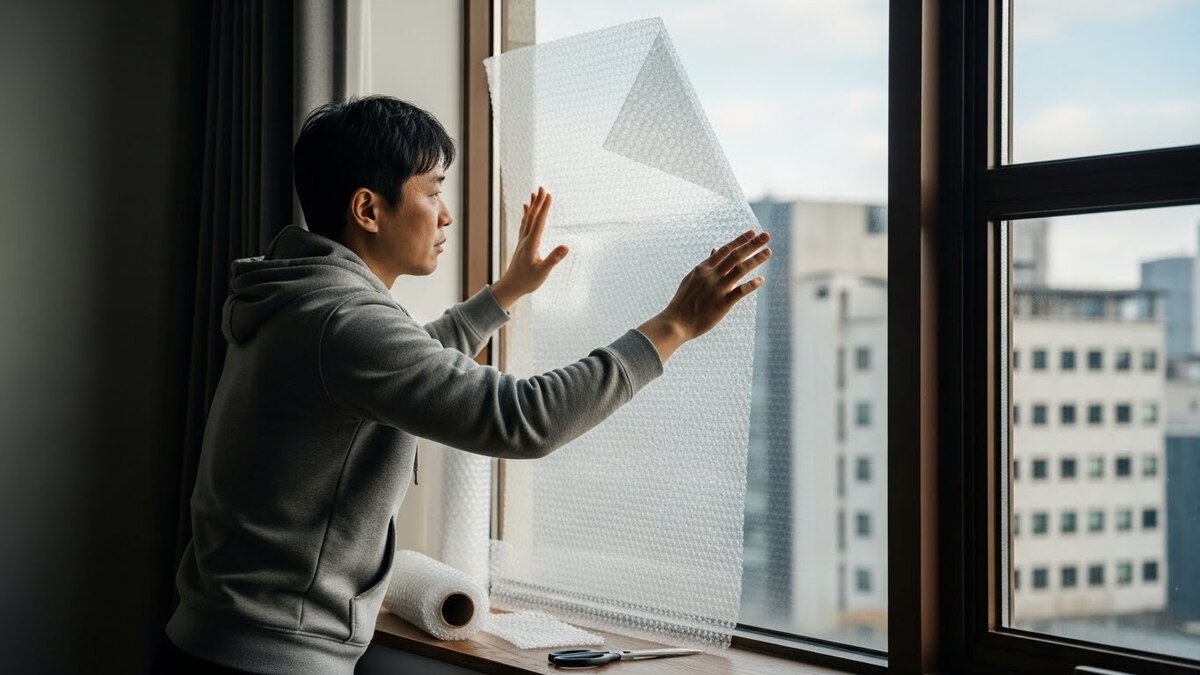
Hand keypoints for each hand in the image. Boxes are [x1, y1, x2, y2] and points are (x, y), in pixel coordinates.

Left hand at [491, 187, 568, 310]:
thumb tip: (566, 247)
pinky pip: (524, 225)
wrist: (511, 287)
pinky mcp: (522, 244)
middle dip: (538, 202)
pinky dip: (526, 215)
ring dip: (532, 205)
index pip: (539, 222)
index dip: (544, 208)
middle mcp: (525, 240)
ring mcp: (523, 241)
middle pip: (532, 217)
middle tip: (542, 187)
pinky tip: (526, 209)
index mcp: (531, 244)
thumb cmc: (527, 281)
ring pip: (527, 219)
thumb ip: (553, 259)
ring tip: (534, 193)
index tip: (549, 195)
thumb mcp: (542, 272)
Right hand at [639, 229, 770, 362]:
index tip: (753, 233)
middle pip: (735, 256)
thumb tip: (714, 250)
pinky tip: (761, 280)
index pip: (725, 250)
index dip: (740, 240)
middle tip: (766, 236)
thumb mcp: (692, 278)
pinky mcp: (722, 303)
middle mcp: (711, 275)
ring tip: (768, 252)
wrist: (676, 322)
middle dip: (752, 245)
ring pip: (740, 269)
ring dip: (756, 259)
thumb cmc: (683, 302)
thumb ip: (706, 264)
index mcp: (703, 268)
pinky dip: (752, 284)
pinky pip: (740, 291)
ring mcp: (717, 288)